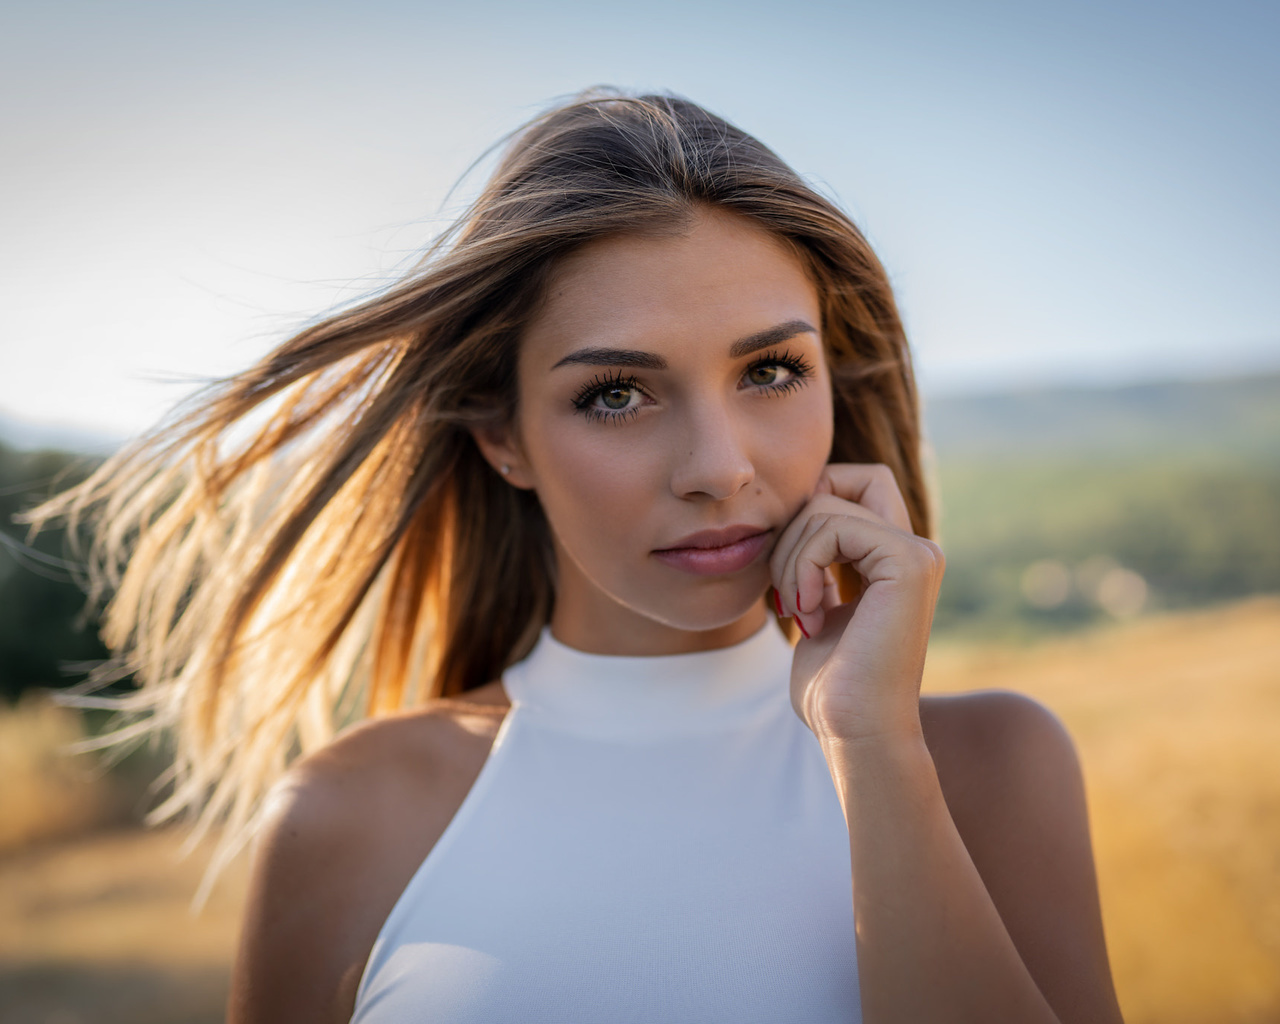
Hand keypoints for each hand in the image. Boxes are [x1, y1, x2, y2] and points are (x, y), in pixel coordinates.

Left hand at [769, 464, 944, 746]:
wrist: (855, 731)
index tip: (787, 574)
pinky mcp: (911, 562)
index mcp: (893, 556)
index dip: (803, 510)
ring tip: (798, 612)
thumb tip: (793, 511)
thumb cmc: (830, 685)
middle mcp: (914, 547)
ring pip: (823, 505)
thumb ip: (815, 560)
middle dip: (790, 530)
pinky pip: (833, 525)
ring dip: (788, 560)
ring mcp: (918, 552)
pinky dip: (803, 566)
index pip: (845, 482)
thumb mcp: (815, 607)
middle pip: (837, 480)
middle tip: (786, 592)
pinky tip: (810, 615)